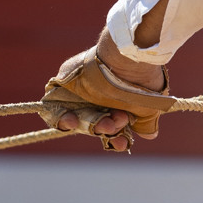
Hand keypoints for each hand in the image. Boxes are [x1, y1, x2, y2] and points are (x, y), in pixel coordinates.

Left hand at [40, 30, 173, 152]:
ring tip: (100, 121)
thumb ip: (145, 123)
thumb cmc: (140, 82)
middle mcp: (96, 101)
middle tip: (113, 123)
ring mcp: (78, 95)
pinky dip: (60, 118)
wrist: (128, 58)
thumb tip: (150, 135)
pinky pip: (52, 109)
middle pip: (92, 126)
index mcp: (114, 107)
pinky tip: (72, 120)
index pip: (111, 131)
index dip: (116, 141)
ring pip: (73, 120)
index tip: (122, 144)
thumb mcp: (148, 107)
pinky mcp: (62, 85)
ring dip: (84, 126)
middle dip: (104, 128)